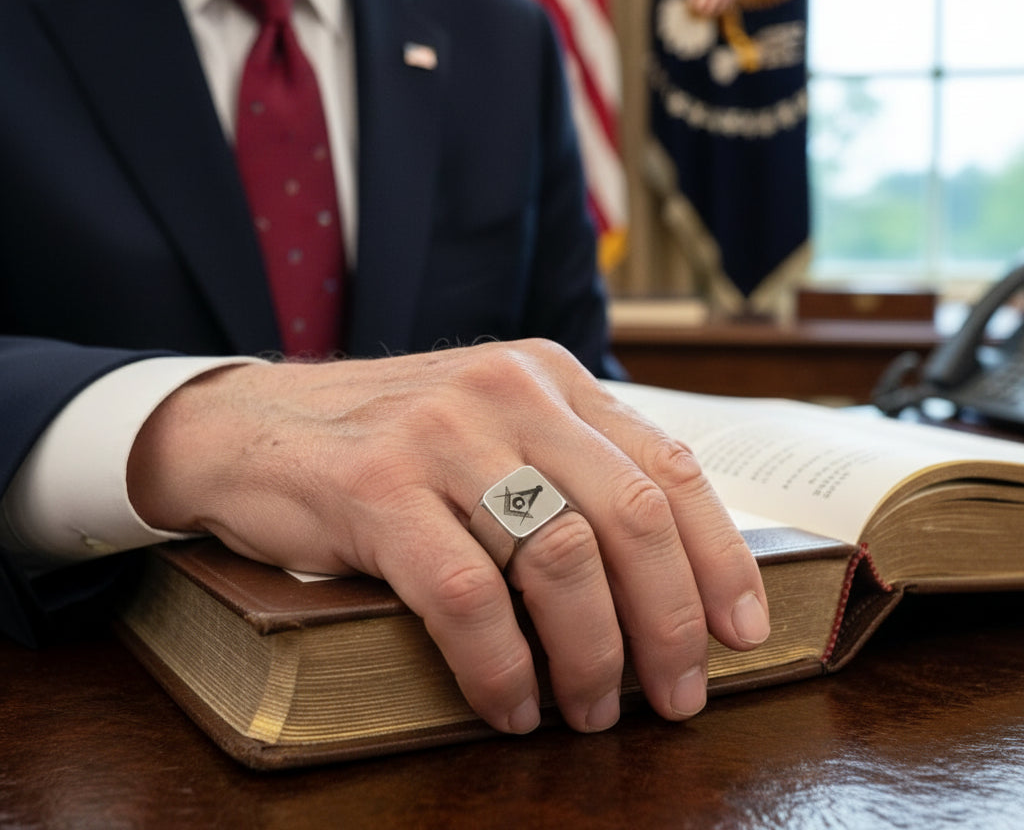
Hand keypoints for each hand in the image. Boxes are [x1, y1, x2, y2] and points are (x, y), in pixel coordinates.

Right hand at [127, 339, 768, 734]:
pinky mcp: (376, 488)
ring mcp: (441, 436)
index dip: (718, 556)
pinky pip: (467, 597)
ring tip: (590, 712)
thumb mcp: (491, 427)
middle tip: (676, 696)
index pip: (667, 465)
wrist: (251, 425)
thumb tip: (662, 575)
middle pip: (630, 517)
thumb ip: (567, 469)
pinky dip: (501, 666)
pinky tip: (511, 704)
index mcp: (549, 378)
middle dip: (670, 623)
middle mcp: (507, 394)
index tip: (742, 631)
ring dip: (591, 657)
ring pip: (559, 560)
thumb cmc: (387, 442)